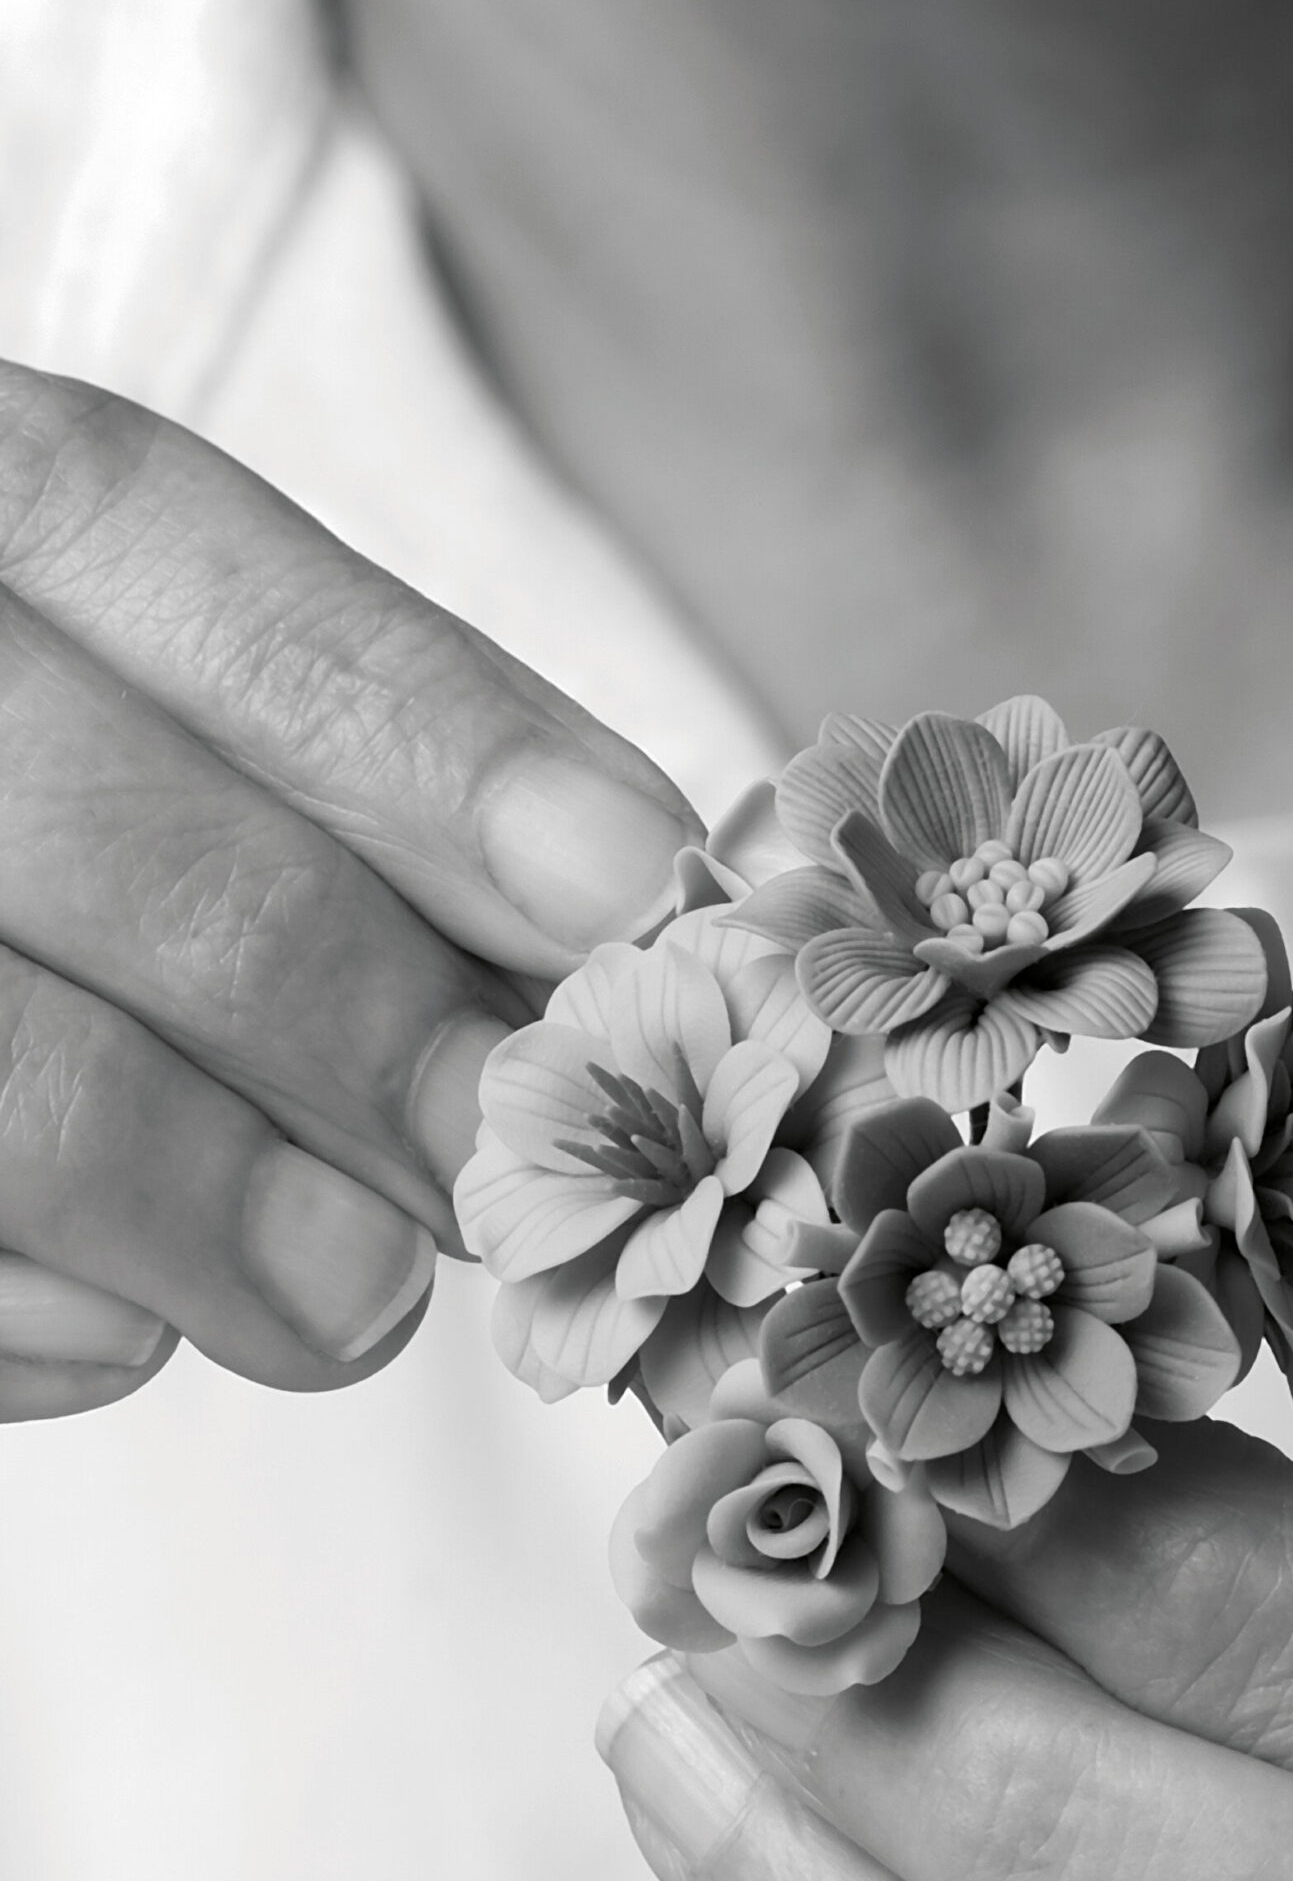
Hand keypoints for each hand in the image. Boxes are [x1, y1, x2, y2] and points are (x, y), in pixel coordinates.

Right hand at [0, 360, 694, 1416]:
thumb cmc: (8, 784)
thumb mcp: (95, 678)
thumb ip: (307, 764)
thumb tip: (608, 929)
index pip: (160, 544)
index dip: (430, 739)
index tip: (642, 894)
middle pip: (122, 846)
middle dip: (368, 1032)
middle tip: (517, 1163)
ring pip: (13, 1084)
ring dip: (229, 1220)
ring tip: (359, 1297)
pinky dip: (38, 1326)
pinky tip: (130, 1335)